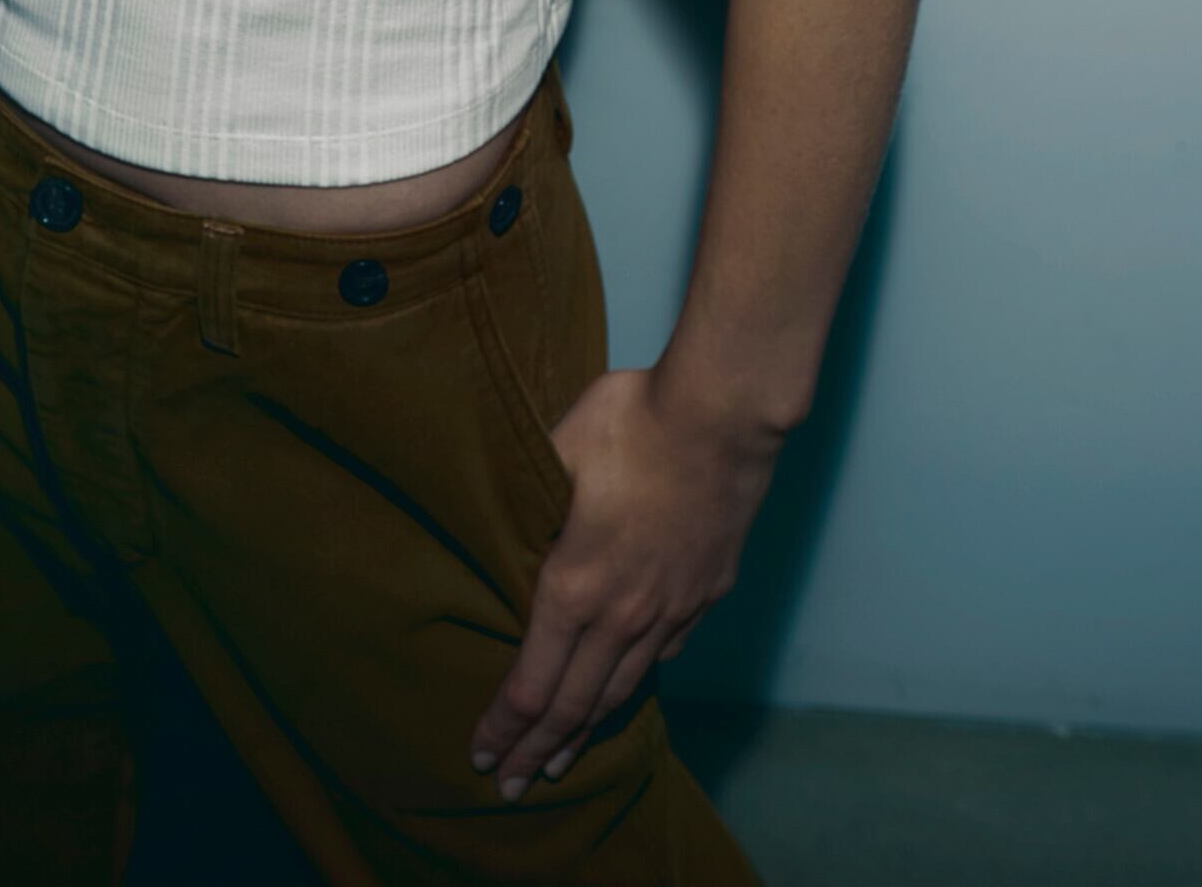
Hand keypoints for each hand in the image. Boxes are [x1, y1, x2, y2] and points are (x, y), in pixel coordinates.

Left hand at [467, 364, 782, 800]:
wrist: (720, 415)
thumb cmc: (631, 422)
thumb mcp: (556, 451)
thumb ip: (528, 497)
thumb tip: (504, 509)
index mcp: (574, 586)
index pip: (530, 683)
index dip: (503, 726)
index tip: (481, 754)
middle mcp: (622, 614)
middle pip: (574, 705)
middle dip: (537, 752)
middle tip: (512, 787)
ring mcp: (671, 608)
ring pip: (622, 688)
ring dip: (588, 731)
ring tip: (564, 759)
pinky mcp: (706, 592)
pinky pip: (665, 652)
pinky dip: (637, 680)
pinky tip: (627, 686)